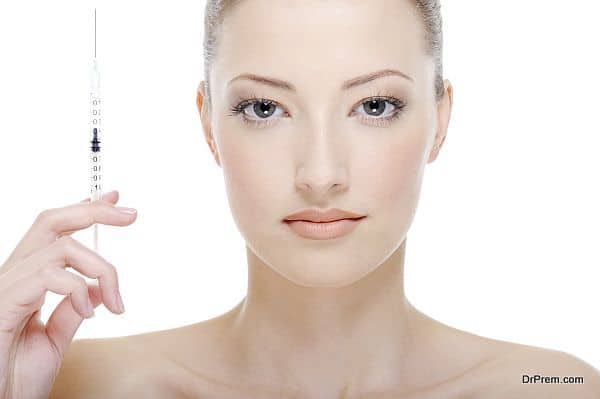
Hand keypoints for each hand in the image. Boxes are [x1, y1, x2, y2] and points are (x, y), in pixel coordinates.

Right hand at [0, 190, 136, 398]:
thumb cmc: (15, 378)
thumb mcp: (54, 339)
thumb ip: (71, 310)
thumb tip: (95, 289)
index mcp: (26, 280)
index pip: (55, 232)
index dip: (84, 210)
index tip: (115, 200)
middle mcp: (13, 275)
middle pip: (51, 221)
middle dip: (93, 211)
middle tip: (130, 214)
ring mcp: (5, 286)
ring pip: (61, 247)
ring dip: (101, 269)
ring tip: (115, 302)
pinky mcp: (3, 300)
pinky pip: (48, 275)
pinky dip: (78, 289)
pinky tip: (89, 312)